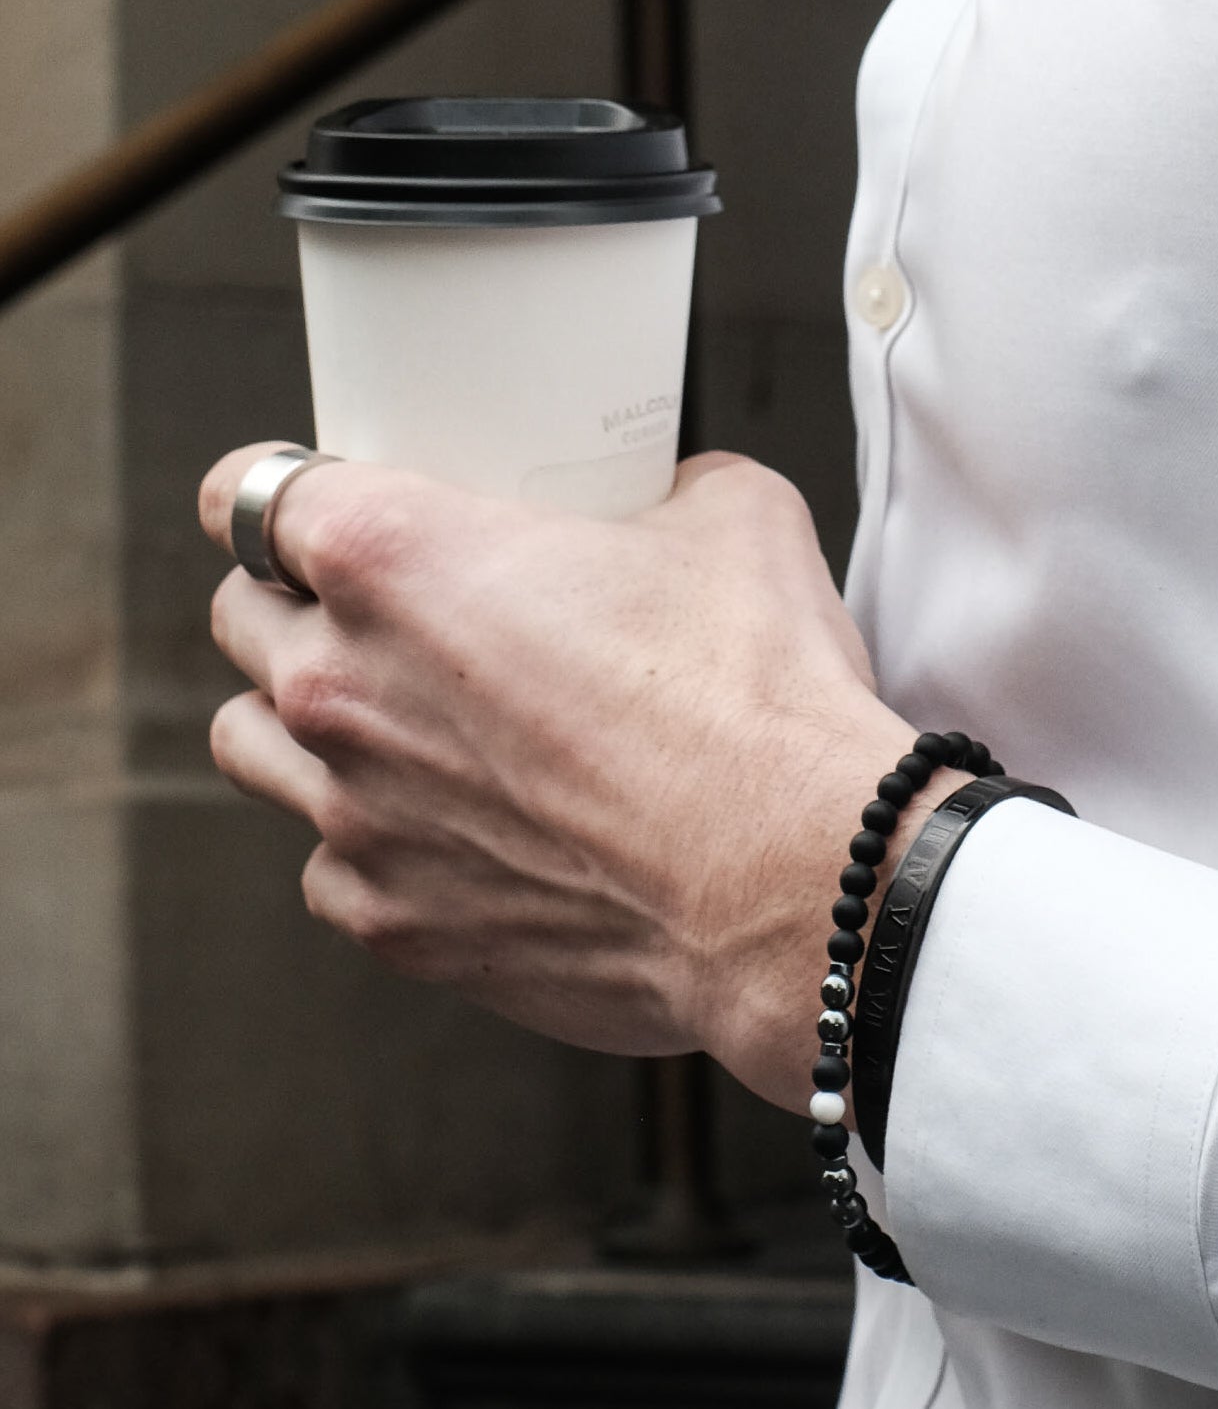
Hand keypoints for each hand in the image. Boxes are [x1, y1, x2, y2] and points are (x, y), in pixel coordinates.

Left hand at [199, 444, 940, 1111]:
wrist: (790, 881)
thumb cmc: (757, 700)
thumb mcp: (736, 522)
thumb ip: (669, 489)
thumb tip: (675, 495)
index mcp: (393, 557)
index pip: (246, 492)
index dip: (279, 487)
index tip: (317, 501)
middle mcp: (338, 683)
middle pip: (237, 617)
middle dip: (292, 603)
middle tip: (387, 610)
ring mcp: (352, 814)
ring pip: (252, 746)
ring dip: (309, 726)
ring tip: (406, 725)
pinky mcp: (391, 921)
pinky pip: (334, 868)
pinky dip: (381, 843)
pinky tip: (466, 830)